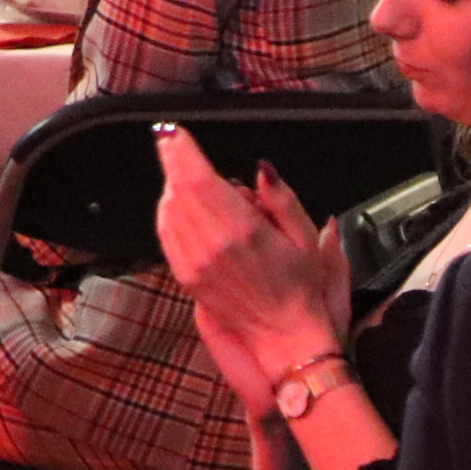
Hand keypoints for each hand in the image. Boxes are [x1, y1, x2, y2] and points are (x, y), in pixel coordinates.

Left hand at [156, 125, 348, 413]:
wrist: (283, 336)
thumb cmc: (300, 290)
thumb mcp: (305, 238)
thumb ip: (280, 199)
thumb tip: (261, 170)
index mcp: (243, 230)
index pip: (196, 177)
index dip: (179, 149)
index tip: (173, 133)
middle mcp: (212, 244)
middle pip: (176, 188)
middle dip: (177, 164)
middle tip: (184, 151)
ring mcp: (194, 261)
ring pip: (167, 209)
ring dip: (174, 190)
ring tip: (197, 187)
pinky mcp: (185, 275)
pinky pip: (166, 233)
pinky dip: (170, 214)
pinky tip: (187, 211)